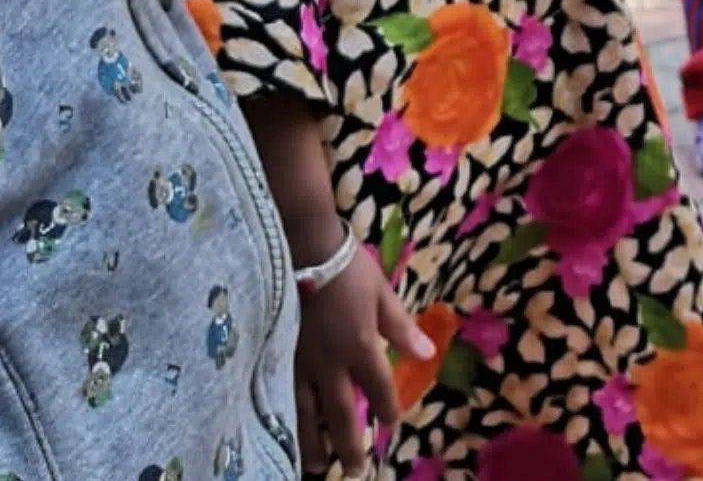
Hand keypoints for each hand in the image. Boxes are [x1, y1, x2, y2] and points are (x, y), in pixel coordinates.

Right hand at [293, 245, 432, 477]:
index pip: (379, 388)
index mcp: (361, 346)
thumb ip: (401, 327)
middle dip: (350, 445)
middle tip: (356, 471)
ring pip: (305, 412)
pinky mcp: (275, 353)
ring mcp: (299, 361)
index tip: (390, 423)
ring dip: (313, 442)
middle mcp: (331, 363)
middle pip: (342, 414)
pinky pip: (279, 394)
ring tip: (317, 466)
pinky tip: (283, 432)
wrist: (300, 243)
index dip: (387, 409)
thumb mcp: (381, 292)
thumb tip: (427, 354)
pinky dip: (284, 418)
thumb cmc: (345, 265)